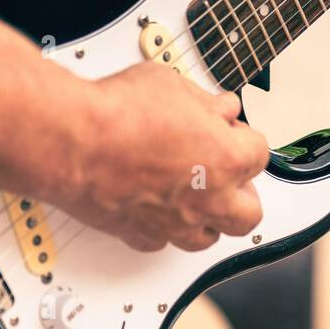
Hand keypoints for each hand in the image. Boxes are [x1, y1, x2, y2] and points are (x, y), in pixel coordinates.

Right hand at [0, 11, 268, 252]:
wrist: (70, 139)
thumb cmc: (117, 111)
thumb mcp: (173, 85)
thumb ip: (205, 102)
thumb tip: (221, 108)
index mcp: (227, 158)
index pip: (259, 153)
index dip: (242, 136)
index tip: (228, 128)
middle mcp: (207, 198)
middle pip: (248, 212)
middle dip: (243, 192)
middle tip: (226, 171)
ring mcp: (173, 222)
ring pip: (208, 238)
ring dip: (208, 218)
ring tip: (196, 194)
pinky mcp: (137, 234)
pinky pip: (162, 243)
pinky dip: (164, 229)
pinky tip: (156, 207)